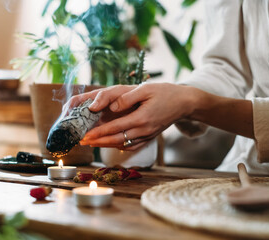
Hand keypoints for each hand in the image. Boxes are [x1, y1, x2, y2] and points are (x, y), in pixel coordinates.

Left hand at [80, 83, 195, 149]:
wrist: (185, 103)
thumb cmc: (165, 93)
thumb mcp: (146, 89)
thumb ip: (127, 98)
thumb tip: (112, 106)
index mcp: (141, 118)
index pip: (115, 128)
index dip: (99, 133)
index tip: (86, 135)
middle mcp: (144, 130)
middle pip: (116, 140)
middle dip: (98, 142)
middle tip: (83, 142)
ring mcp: (148, 136)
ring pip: (123, 144)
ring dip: (107, 145)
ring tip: (93, 143)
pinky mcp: (150, 137)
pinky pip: (132, 145)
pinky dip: (119, 146)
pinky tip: (111, 144)